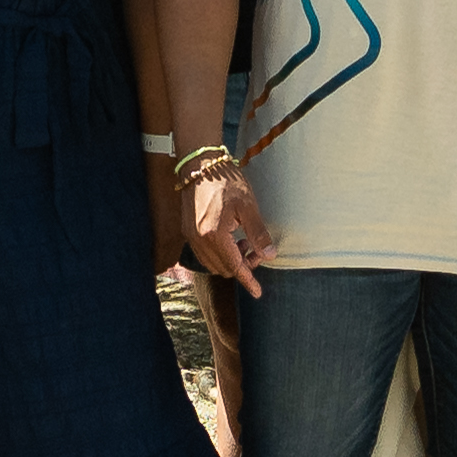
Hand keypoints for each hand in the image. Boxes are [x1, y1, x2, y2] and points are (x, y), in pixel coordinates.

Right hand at [178, 159, 270, 297]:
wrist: (199, 164)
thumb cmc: (225, 181)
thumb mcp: (247, 206)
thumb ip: (258, 233)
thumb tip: (268, 254)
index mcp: (214, 235)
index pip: (234, 266)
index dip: (248, 280)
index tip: (258, 292)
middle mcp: (199, 240)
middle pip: (223, 268)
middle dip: (242, 266)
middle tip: (256, 249)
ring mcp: (190, 236)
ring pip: (212, 263)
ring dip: (230, 260)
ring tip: (244, 242)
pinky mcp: (187, 231)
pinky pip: (204, 254)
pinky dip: (219, 253)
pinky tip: (230, 238)